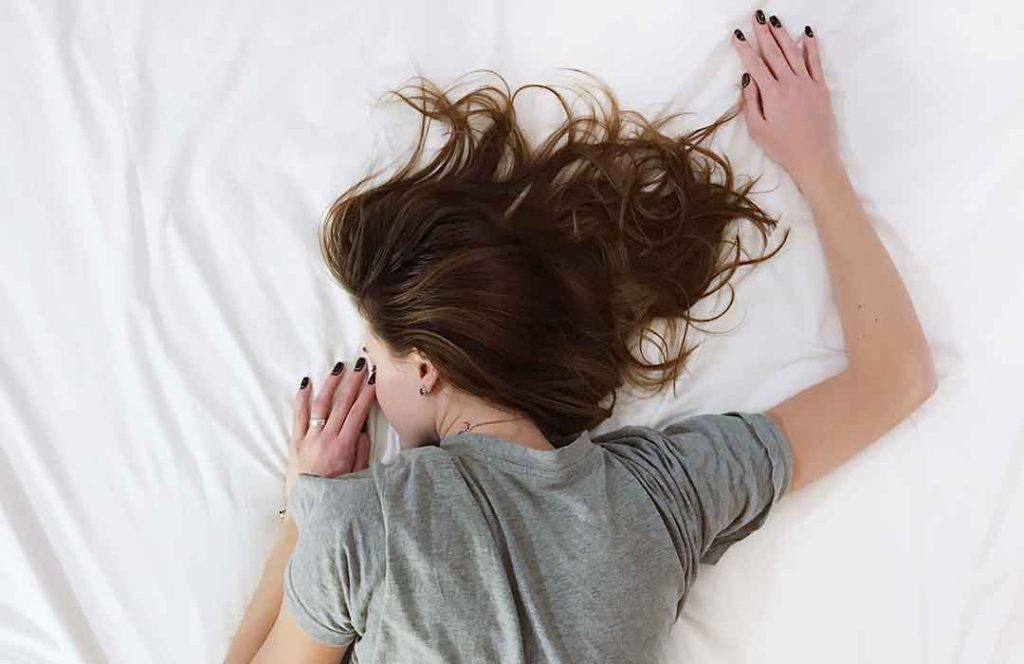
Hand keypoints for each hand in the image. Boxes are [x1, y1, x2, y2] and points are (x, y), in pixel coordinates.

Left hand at [286, 360, 375, 500]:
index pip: (358, 413)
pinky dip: (302, 398)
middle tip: (361, 365)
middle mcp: (326, 438)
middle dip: (353, 382)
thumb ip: (361, 452)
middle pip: (342, 404)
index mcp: (343, 447)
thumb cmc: (335, 494)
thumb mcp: (356, 476)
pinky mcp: (295, 441)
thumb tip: (364, 431)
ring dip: (331, 384)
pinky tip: (306, 383)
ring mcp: (309, 438)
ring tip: (338, 368)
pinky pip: (298, 416)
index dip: (367, 394)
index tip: (374, 379)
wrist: (306, 507)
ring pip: (321, 405)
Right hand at [731, 12, 843, 188]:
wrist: (814, 158)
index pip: (755, 65)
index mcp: (772, 94)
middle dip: (764, 34)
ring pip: (793, 53)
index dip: (745, 49)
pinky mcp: (821, 88)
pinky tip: (807, 34)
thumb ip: (750, 103)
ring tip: (775, 20)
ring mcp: (808, 84)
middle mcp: (790, 83)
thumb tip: (747, 81)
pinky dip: (811, 47)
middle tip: (757, 17)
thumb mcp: (757, 130)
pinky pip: (816, 62)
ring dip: (783, 35)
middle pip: (774, 53)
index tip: (738, 36)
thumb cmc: (782, 148)